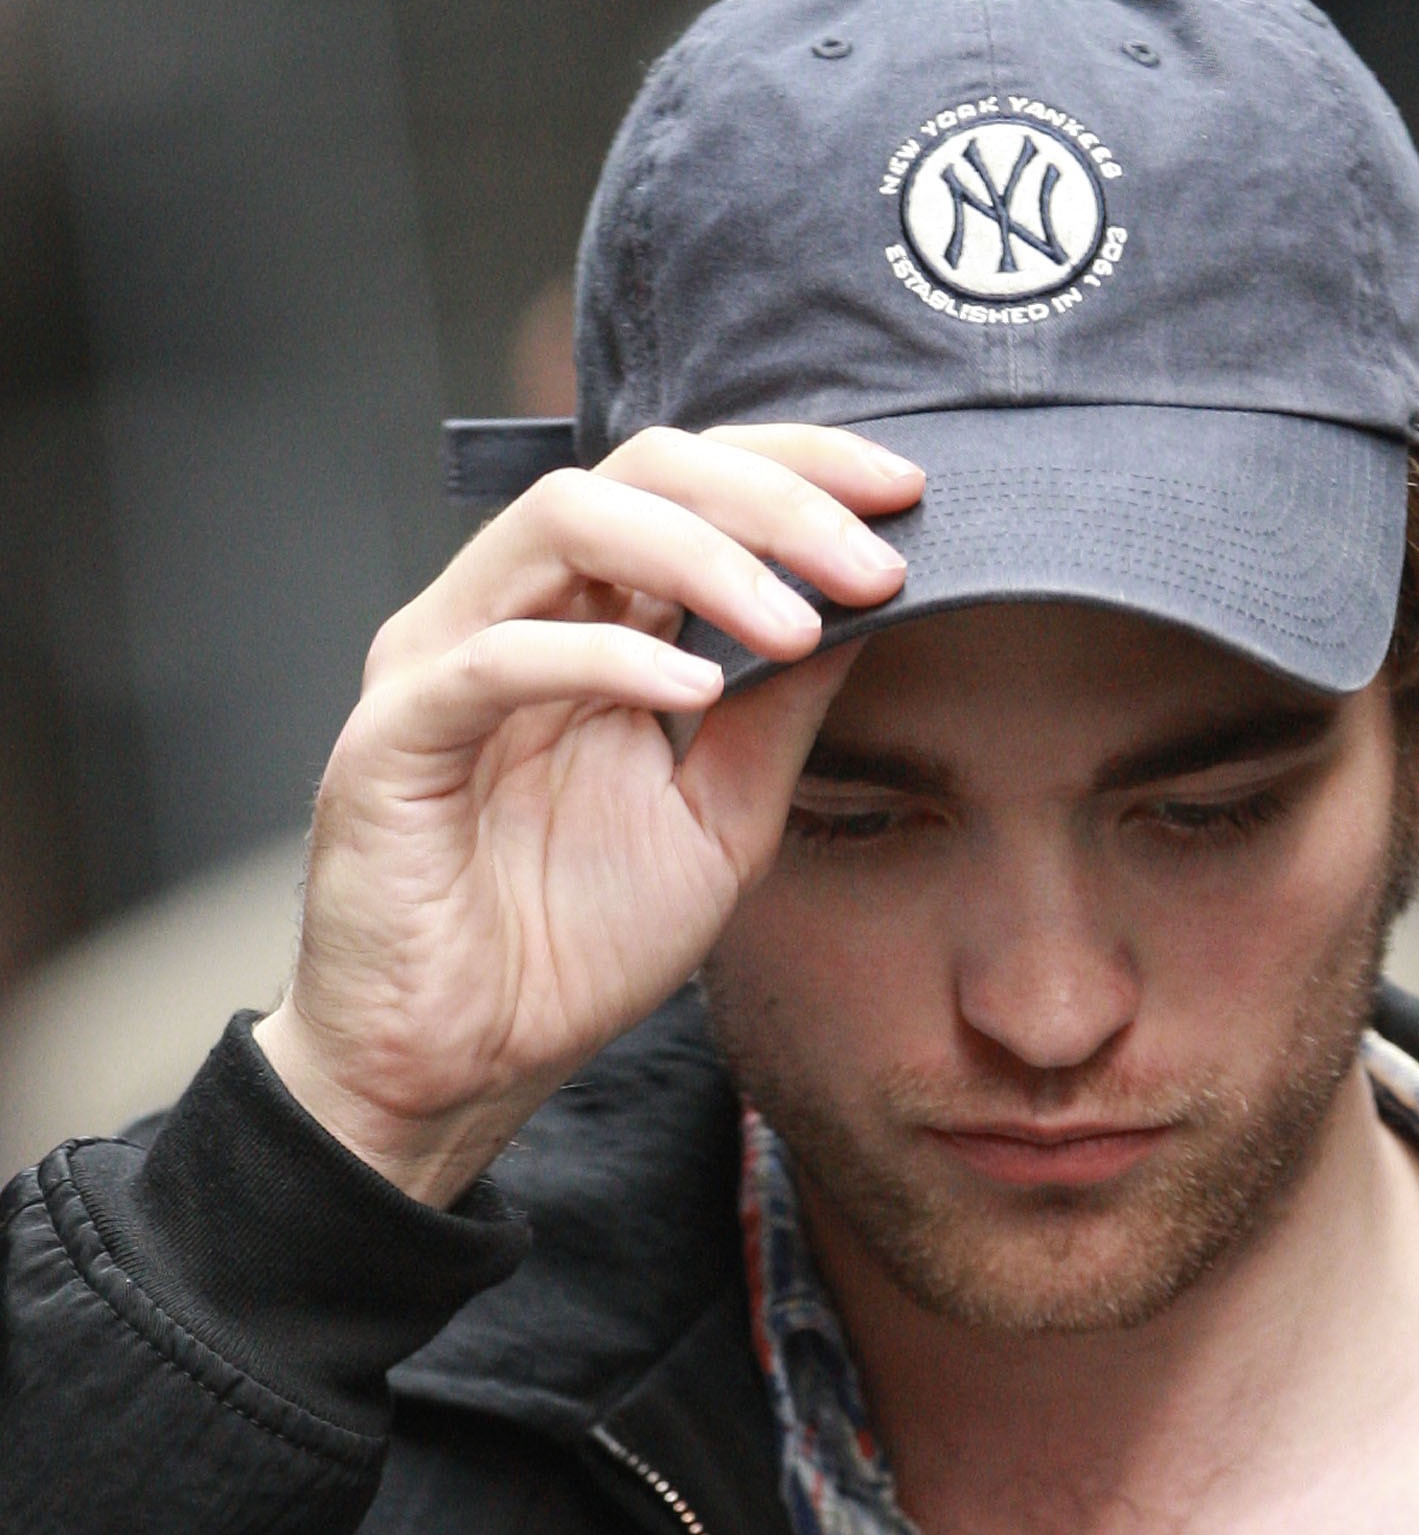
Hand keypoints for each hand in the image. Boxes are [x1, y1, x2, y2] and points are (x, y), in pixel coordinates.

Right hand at [254, 424, 923, 1203]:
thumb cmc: (570, 946)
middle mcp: (511, 611)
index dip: (799, 467)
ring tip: (799, 624)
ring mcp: (442, 660)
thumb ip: (780, 713)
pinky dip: (605, 658)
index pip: (691, 482)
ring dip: (703, 556)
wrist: (460, 1067)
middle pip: (638, 468)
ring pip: (564, 520)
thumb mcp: (720, 819)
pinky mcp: (394, 734)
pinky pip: (497, 657)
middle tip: (873, 559)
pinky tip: (692, 692)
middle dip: (773, 498)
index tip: (908, 498)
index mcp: (586, 618)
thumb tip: (872, 608)